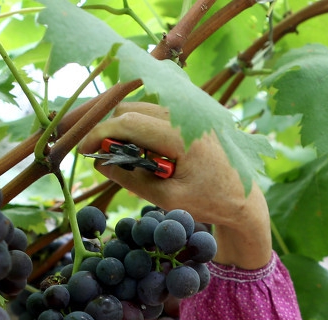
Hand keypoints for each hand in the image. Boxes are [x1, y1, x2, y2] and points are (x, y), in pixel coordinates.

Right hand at [79, 102, 272, 269]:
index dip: (99, 135)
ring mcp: (189, 113)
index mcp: (182, 134)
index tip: (82, 151)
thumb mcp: (167, 198)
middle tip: (98, 157)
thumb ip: (132, 180)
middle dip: (109, 131)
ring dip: (124, 129)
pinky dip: (140, 129)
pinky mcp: (190, 116)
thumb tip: (100, 165)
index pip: (128, 123)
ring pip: (141, 109)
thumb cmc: (209, 202)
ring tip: (122, 159)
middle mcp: (186, 115)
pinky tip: (141, 154)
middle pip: (131, 110)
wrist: (244, 198)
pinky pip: (155, 114)